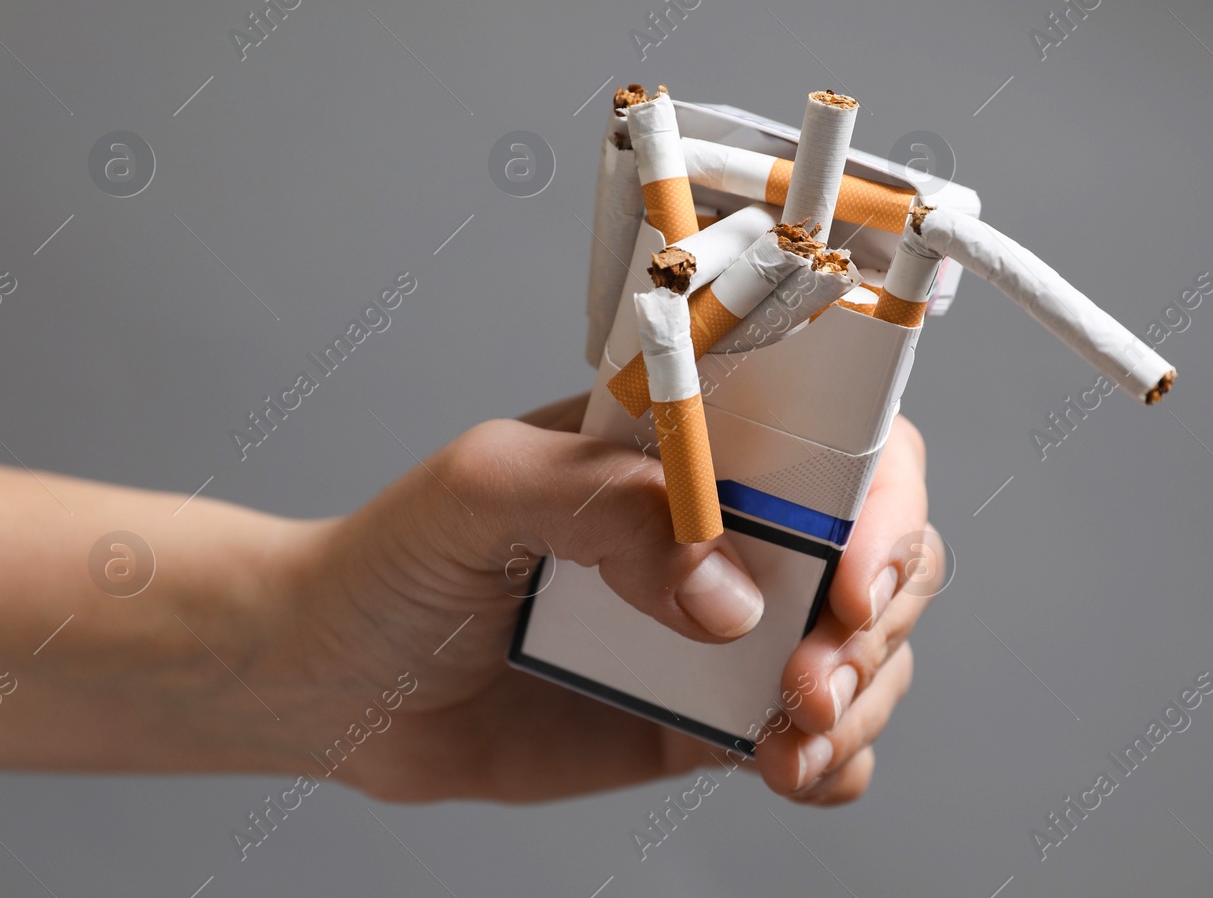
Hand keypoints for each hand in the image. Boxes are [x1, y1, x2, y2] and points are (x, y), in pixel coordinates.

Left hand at [262, 391, 936, 805]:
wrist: (333, 682)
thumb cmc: (397, 556)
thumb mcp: (484, 489)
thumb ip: (603, 509)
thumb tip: (729, 598)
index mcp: (691, 447)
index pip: (839, 440)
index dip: (879, 501)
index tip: (851, 577)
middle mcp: (728, 531)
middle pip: (878, 552)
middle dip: (877, 619)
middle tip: (814, 683)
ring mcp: (724, 629)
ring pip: (865, 652)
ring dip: (864, 699)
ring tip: (791, 745)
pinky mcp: (703, 717)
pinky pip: (815, 741)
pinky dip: (836, 763)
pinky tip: (794, 773)